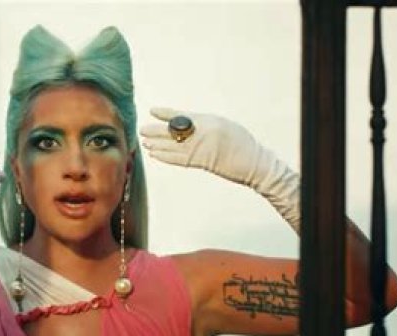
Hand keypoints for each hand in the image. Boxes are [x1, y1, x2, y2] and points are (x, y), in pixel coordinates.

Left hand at [140, 107, 267, 186]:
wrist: (253, 163)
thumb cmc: (240, 141)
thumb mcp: (223, 124)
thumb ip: (203, 124)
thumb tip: (183, 124)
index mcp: (208, 121)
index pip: (182, 116)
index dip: (166, 114)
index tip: (153, 111)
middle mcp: (202, 134)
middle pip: (173, 132)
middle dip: (156, 131)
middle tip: (142, 130)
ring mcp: (201, 149)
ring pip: (172, 146)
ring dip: (157, 144)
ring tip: (145, 142)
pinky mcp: (200, 163)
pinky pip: (177, 159)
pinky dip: (164, 156)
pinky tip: (155, 154)